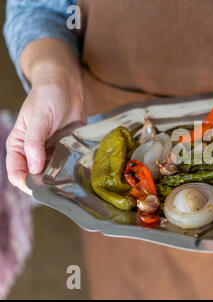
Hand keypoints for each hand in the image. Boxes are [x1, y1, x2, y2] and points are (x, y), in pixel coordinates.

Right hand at [6, 69, 82, 193]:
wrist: (66, 86)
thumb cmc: (47, 97)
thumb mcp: (39, 118)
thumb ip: (34, 142)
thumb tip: (33, 168)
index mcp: (19, 145)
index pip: (16, 172)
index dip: (25, 183)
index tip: (40, 188)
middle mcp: (33, 152)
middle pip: (35, 177)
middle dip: (45, 184)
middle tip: (59, 186)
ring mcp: (50, 152)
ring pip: (52, 174)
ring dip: (60, 179)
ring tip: (71, 182)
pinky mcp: (65, 149)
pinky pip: (67, 165)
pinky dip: (72, 169)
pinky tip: (80, 172)